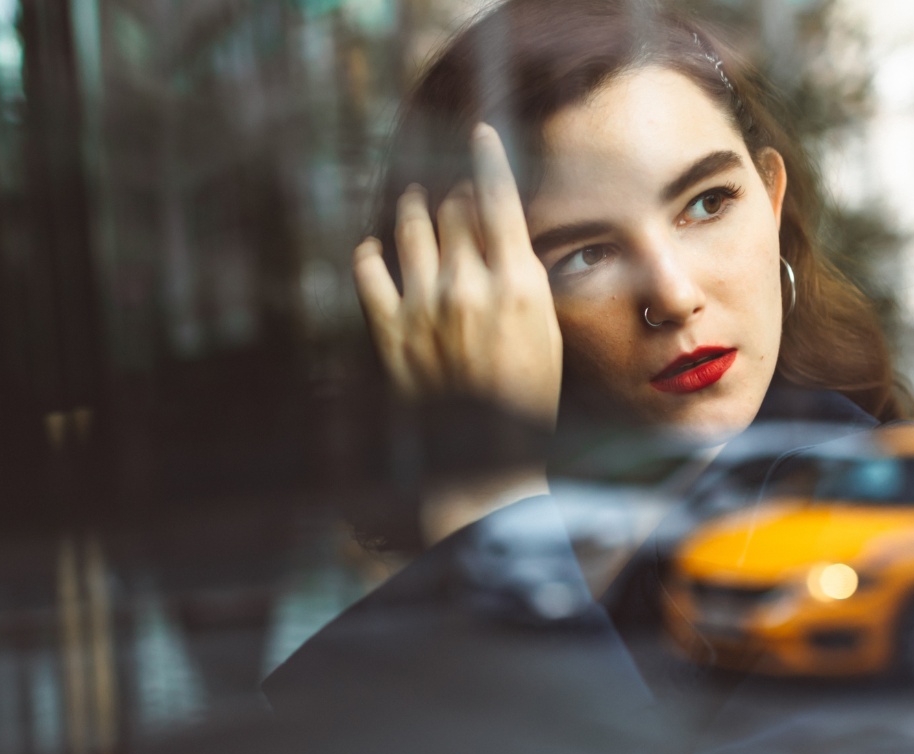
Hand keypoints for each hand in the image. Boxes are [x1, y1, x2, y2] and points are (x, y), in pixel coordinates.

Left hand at [353, 123, 563, 429]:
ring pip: (411, 227)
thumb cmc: (526, 396)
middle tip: (455, 193)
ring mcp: (425, 306)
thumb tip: (498, 232)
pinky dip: (369, 254)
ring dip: (413, 207)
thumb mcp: (545, 329)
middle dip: (455, 193)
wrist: (485, 459)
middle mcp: (468, 286)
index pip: (499, 199)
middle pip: (454, 207)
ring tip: (413, 200)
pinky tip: (372, 250)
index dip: (488, 157)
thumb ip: (519, 277)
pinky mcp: (390, 331)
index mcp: (516, 284)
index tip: (480, 133)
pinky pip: (368, 272)